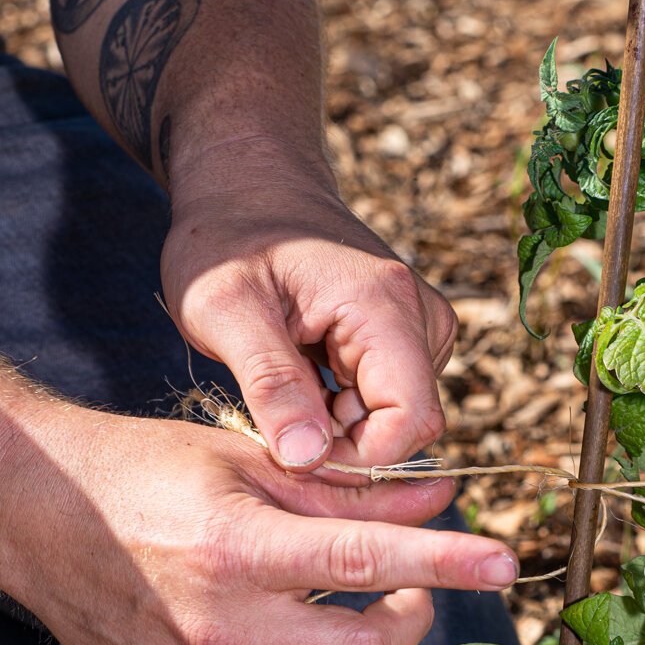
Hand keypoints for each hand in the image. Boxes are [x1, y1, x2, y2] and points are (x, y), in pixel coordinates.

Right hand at [0, 404, 516, 644]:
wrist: (32, 515)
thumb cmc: (143, 471)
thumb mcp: (246, 462)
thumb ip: (347, 492)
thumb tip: (442, 496)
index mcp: (236, 546)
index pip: (367, 563)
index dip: (446, 565)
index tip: (506, 562)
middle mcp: (217, 624)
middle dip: (406, 621)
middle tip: (406, 589)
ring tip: (321, 601)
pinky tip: (268, 629)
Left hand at [161, 148, 456, 474]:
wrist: (245, 187)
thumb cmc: (226, 238)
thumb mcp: (222, 308)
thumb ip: (270, 383)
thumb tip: (309, 457)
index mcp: (385, 305)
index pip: (412, 420)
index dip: (359, 458)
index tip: (296, 450)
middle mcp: (422, 316)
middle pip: (410, 425)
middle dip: (347, 444)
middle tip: (276, 417)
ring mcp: (422, 327)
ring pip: (400, 419)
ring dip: (342, 428)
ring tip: (285, 387)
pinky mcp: (410, 338)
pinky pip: (390, 403)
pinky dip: (345, 410)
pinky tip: (304, 379)